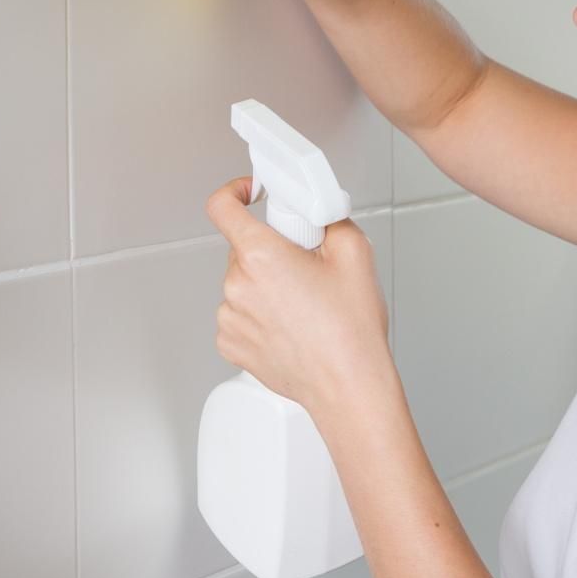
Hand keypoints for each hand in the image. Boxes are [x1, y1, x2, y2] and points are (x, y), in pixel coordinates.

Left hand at [204, 174, 390, 420]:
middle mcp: (237, 285)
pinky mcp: (231, 344)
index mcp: (261, 256)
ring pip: (242, 284)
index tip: (250, 194)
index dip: (235, 192)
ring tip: (302, 306)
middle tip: (304, 267)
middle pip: (241, 249)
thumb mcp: (355, 253)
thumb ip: (329, 218)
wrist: (348, 385)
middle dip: (270, 250)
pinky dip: (259, 315)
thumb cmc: (350, 331)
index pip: (221, 206)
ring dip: (264, 286)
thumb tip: (317, 213)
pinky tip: (289, 327)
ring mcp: (230, 318)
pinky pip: (239, 315)